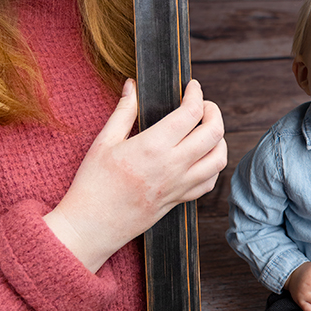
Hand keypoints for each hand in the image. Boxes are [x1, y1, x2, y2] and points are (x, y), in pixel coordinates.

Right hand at [44, 78, 225, 271]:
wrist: (92, 225)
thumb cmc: (93, 184)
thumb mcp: (104, 142)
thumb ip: (123, 111)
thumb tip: (131, 85)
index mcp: (153, 146)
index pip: (190, 113)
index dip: (196, 94)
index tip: (192, 86)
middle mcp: (172, 166)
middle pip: (214, 133)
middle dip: (214, 112)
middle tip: (203, 105)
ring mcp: (179, 185)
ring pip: (219, 158)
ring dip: (219, 139)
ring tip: (206, 130)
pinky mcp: (180, 201)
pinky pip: (210, 182)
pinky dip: (212, 166)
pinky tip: (200, 157)